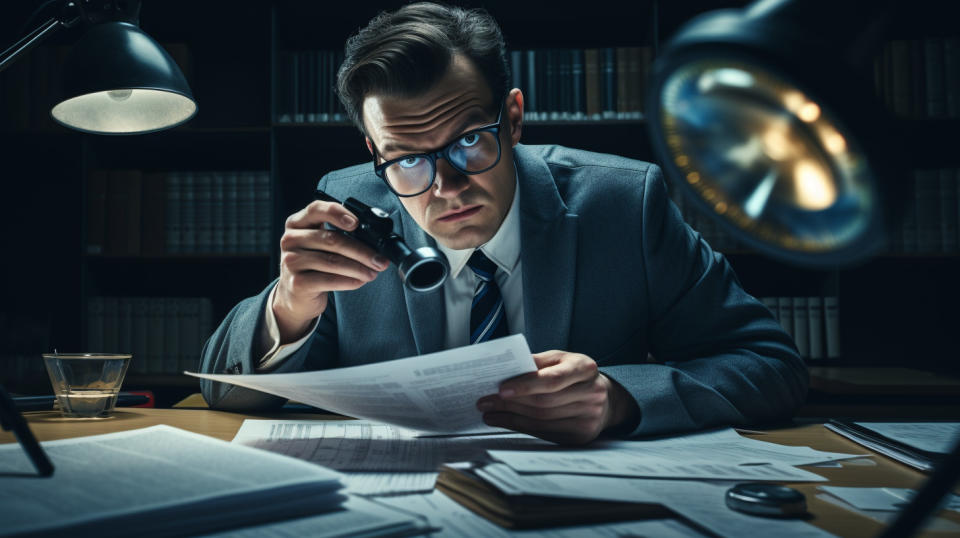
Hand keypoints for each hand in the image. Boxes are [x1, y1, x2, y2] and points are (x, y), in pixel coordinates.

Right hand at [273, 200, 388, 341]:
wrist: (296, 294)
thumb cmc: (314, 264)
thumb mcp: (319, 244)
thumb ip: (338, 235)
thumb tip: (373, 241)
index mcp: (297, 223)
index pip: (316, 209)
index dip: (338, 213)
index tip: (357, 223)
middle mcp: (290, 239)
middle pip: (331, 239)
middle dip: (361, 250)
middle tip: (380, 260)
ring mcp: (291, 261)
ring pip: (332, 261)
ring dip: (359, 268)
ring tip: (373, 272)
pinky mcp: (297, 283)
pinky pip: (329, 280)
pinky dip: (349, 281)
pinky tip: (360, 281)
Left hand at [477, 350, 637, 444]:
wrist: (605, 398)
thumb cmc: (574, 374)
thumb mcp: (560, 359)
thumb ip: (536, 362)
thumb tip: (504, 369)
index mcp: (585, 368)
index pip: (552, 380)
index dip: (526, 385)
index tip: (501, 389)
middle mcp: (591, 394)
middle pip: (544, 402)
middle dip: (510, 403)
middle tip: (485, 401)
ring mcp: (588, 418)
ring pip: (541, 420)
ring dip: (510, 417)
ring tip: (489, 412)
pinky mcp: (581, 436)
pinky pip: (544, 433)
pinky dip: (521, 427)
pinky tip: (504, 421)